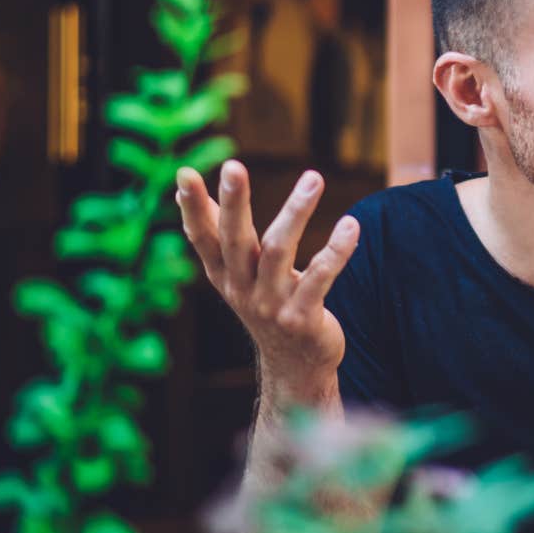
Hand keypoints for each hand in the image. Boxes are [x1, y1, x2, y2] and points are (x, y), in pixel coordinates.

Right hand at [176, 160, 358, 390]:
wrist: (295, 366)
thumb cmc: (267, 305)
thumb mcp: (238, 274)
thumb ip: (219, 233)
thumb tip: (182, 190)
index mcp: (223, 275)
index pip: (203, 237)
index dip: (193, 208)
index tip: (184, 173)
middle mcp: (241, 289)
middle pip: (234, 240)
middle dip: (234, 202)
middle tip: (233, 166)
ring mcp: (271, 305)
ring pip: (279, 251)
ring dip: (296, 212)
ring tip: (314, 178)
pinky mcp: (303, 317)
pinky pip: (320, 278)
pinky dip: (336, 250)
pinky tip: (351, 225)